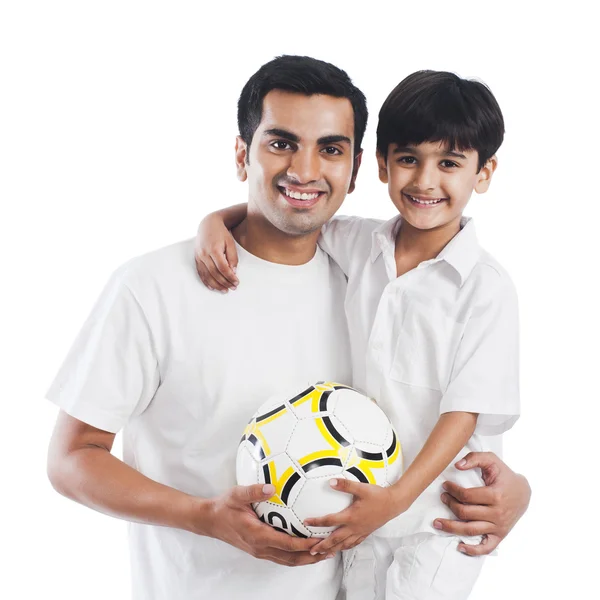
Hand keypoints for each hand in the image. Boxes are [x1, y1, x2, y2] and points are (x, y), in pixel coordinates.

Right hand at [194, 214, 238, 291]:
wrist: (208, 224)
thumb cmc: (221, 233)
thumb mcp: (231, 243)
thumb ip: (233, 258)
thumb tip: (233, 272)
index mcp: (214, 249)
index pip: (223, 268)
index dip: (230, 277)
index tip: (236, 282)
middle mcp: (204, 254)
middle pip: (215, 273)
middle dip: (225, 282)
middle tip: (233, 288)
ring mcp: (198, 257)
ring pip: (207, 275)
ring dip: (216, 285)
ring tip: (224, 290)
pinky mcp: (196, 258)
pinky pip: (200, 273)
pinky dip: (206, 281)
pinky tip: (212, 287)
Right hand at [204, 483, 329, 565]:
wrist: (210, 520)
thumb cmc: (224, 506)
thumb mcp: (237, 495)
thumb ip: (254, 491)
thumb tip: (271, 487)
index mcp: (257, 535)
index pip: (286, 544)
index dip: (304, 544)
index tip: (320, 540)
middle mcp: (260, 547)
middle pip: (291, 558)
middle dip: (312, 556)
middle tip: (330, 549)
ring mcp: (260, 550)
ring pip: (288, 560)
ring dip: (306, 558)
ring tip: (324, 553)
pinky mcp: (260, 549)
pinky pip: (282, 556)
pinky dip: (296, 555)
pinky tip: (306, 548)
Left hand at [303, 478, 398, 555]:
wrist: (394, 504)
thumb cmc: (378, 496)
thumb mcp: (361, 488)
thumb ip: (345, 485)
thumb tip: (330, 482)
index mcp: (351, 517)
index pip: (330, 521)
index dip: (317, 522)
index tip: (306, 522)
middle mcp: (354, 527)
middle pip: (335, 539)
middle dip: (322, 545)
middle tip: (311, 550)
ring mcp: (360, 532)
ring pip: (344, 544)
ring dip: (332, 549)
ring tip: (323, 554)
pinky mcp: (366, 532)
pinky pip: (353, 543)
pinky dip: (345, 547)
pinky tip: (342, 548)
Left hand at [433, 452, 530, 555]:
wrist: (524, 493)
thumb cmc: (504, 475)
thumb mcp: (492, 460)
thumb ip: (474, 458)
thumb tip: (457, 465)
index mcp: (495, 495)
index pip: (466, 496)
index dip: (452, 490)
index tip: (445, 485)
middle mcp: (497, 513)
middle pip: (465, 513)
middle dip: (449, 505)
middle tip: (443, 497)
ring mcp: (499, 527)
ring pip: (470, 531)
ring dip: (451, 527)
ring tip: (437, 523)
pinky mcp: (500, 536)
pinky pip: (486, 548)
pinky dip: (472, 550)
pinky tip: (459, 546)